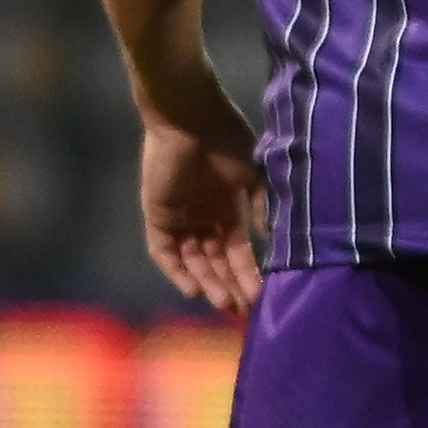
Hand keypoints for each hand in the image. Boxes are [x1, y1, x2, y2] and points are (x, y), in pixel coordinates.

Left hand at [137, 90, 267, 315]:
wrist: (190, 117)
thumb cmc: (227, 139)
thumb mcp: (255, 174)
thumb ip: (262, 206)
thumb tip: (270, 239)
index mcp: (228, 208)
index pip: (237, 251)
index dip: (249, 273)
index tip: (262, 295)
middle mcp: (203, 217)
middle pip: (215, 261)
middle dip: (230, 285)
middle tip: (243, 311)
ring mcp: (179, 217)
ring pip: (192, 260)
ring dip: (208, 282)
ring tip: (225, 304)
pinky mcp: (157, 214)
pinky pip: (164, 251)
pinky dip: (177, 270)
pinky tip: (194, 289)